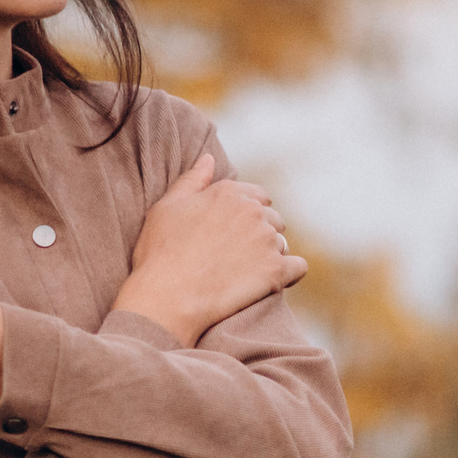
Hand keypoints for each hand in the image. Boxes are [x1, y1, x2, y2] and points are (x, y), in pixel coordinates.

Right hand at [111, 155, 306, 345]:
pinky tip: (273, 282)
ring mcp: (266, 241)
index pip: (259, 196)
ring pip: (282, 244)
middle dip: (260, 234)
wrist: (167, 298)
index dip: (248, 214)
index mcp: (229, 193)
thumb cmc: (160, 254)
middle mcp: (253, 212)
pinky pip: (298, 268)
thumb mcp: (167, 207)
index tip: (235, 232)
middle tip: (238, 256)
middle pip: (273, 219)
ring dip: (271, 255)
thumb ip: (193, 180)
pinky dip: (290, 274)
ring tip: (246, 273)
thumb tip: (210, 158)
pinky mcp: (276, 271)